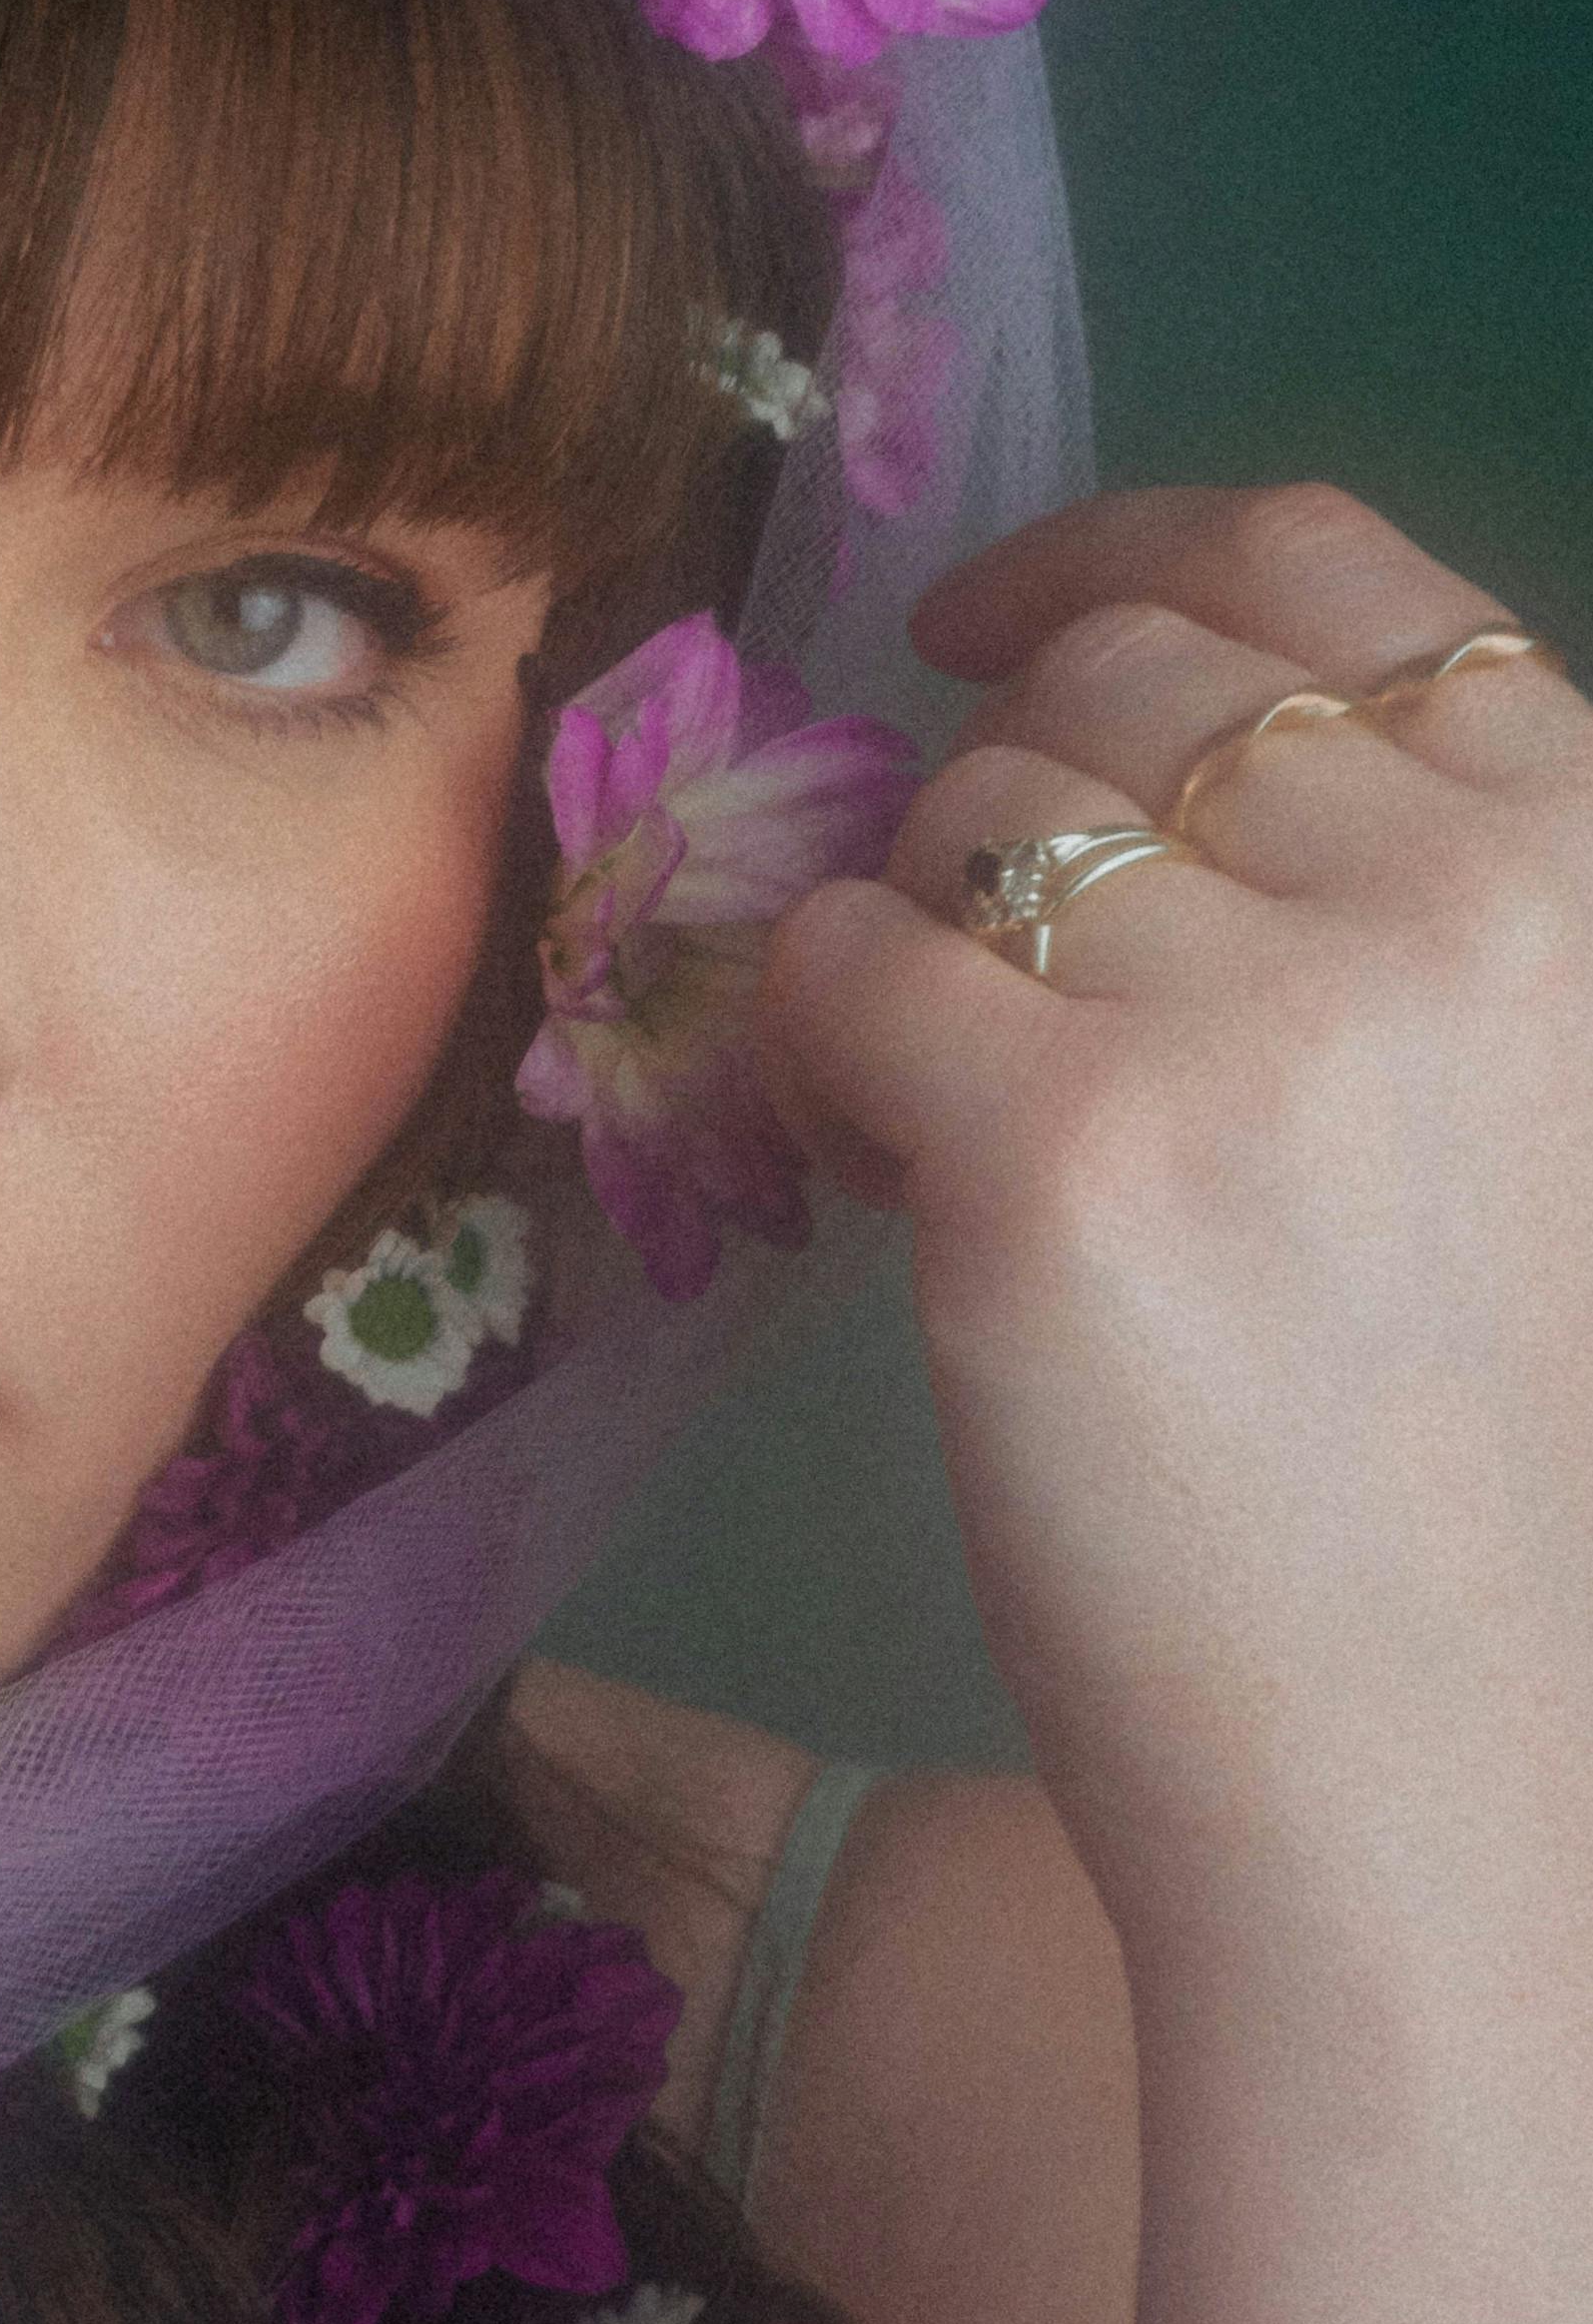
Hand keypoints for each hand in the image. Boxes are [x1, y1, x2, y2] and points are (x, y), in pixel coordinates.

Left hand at [753, 485, 1592, 1970]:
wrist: (1431, 1770)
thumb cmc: (1460, 1464)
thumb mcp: (1505, 1098)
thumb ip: (1365, 895)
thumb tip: (1058, 735)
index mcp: (1575, 859)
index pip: (1317, 558)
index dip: (1113, 553)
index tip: (978, 618)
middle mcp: (1449, 891)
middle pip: (1105, 687)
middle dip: (990, 805)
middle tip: (972, 987)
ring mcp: (1255, 1012)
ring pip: (955, 817)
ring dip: (907, 940)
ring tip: (954, 1126)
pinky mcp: (1060, 1144)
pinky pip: (834, 966)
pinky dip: (807, 1052)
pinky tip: (879, 1177)